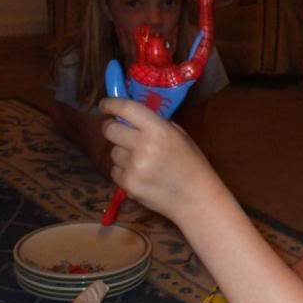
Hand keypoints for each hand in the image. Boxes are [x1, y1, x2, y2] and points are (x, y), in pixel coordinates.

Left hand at [100, 97, 224, 224]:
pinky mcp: (128, 184)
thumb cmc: (192, 164)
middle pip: (110, 129)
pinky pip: (115, 171)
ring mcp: (133, 167)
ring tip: (143, 162)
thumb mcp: (180, 135)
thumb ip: (155, 124)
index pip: (126, 108)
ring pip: (113, 152)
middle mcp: (143, 146)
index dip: (111, 104)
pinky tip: (142, 176)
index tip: (105, 104)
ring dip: (122, 153)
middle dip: (111, 128)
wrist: (196, 198)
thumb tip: (130, 117)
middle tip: (119, 132)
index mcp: (158, 129)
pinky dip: (124, 172)